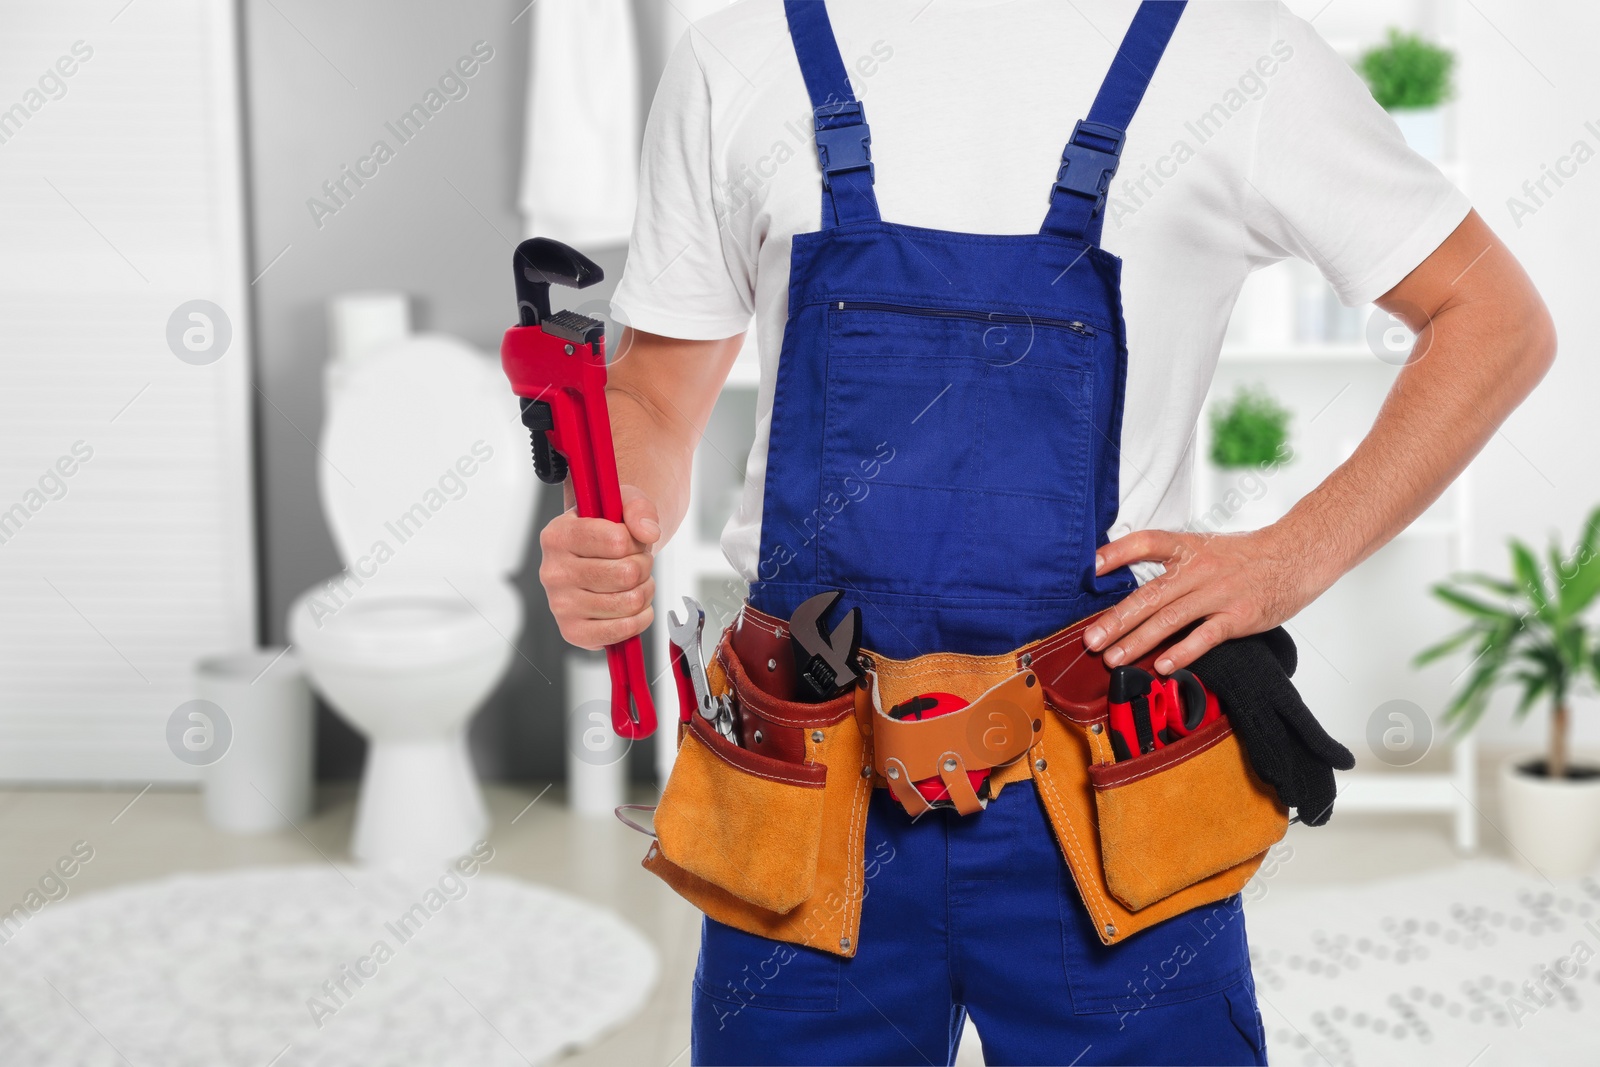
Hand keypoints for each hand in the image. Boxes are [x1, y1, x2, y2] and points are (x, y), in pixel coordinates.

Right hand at [538, 485, 660, 649]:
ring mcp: (560, 605)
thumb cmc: (609, 531)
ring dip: (645, 591)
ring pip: (629, 602)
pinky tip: (634, 606)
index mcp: (557, 535)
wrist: (597, 561)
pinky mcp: (573, 631)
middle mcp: (552, 571)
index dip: (635, 541)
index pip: (616, 540)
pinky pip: (622, 630)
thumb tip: (648, 533)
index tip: (630, 540)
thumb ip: (638, 508)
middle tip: (638, 563)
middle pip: (625, 574)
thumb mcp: (623, 504)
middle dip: (644, 567)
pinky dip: (641, 618)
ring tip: (636, 582)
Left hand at [1082, 524, 1330, 673]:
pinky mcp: (1238, 617)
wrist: (1295, 557)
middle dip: (1116, 620)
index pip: (1147, 543)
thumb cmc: (1247, 557)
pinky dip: (1182, 652)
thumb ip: (1173, 566)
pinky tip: (1162, 666)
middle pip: (1149, 595)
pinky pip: (1204, 636)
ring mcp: (1218, 593)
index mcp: (1188, 548)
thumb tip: (1137, 592)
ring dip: (1138, 642)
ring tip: (1114, 659)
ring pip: (1169, 619)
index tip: (1091, 567)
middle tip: (1091, 639)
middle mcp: (1199, 569)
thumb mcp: (1206, 549)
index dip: (1118, 553)